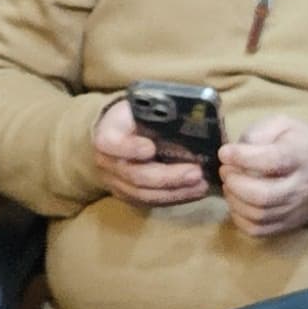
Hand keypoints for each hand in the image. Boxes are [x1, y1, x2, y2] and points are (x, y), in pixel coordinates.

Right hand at [90, 100, 209, 209]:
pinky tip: (194, 191)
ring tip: (200, 184)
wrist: (114, 134)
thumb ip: (156, 111)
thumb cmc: (132, 117)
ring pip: (144, 194)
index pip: (111, 143)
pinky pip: (150, 202)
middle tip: (196, 172)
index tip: (150, 148)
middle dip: (168, 176)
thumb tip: (191, 113)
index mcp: (107, 134)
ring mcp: (115, 182)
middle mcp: (106, 163)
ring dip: (176, 191)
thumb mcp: (139, 106)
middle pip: (136, 176)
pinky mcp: (127, 196)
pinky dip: (175, 198)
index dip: (130, 148)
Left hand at [217, 113, 307, 237]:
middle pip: (264, 196)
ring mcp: (298, 209)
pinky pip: (259, 230)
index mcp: (302, 157)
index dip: (243, 158)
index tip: (225, 152)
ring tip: (230, 185)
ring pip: (259, 215)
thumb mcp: (281, 125)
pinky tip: (236, 202)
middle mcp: (303, 187)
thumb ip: (257, 134)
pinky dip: (240, 218)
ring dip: (235, 200)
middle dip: (235, 184)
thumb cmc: (297, 142)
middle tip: (225, 171)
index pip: (272, 161)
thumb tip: (234, 153)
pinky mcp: (290, 224)